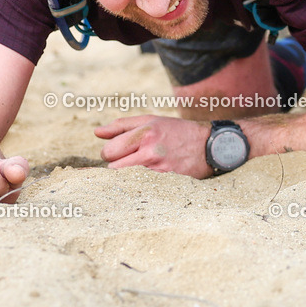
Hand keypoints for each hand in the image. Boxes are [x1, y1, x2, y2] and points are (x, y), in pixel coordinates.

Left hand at [95, 116, 211, 177]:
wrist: (209, 146)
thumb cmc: (177, 131)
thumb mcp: (151, 121)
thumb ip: (121, 126)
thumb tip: (96, 132)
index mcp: (145, 132)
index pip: (108, 151)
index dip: (110, 152)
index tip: (119, 151)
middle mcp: (150, 151)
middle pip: (113, 168)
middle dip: (116, 165)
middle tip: (129, 159)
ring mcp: (158, 169)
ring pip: (125, 179)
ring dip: (129, 174)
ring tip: (143, 165)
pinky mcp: (165, 182)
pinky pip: (141, 185)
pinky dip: (142, 181)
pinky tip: (153, 173)